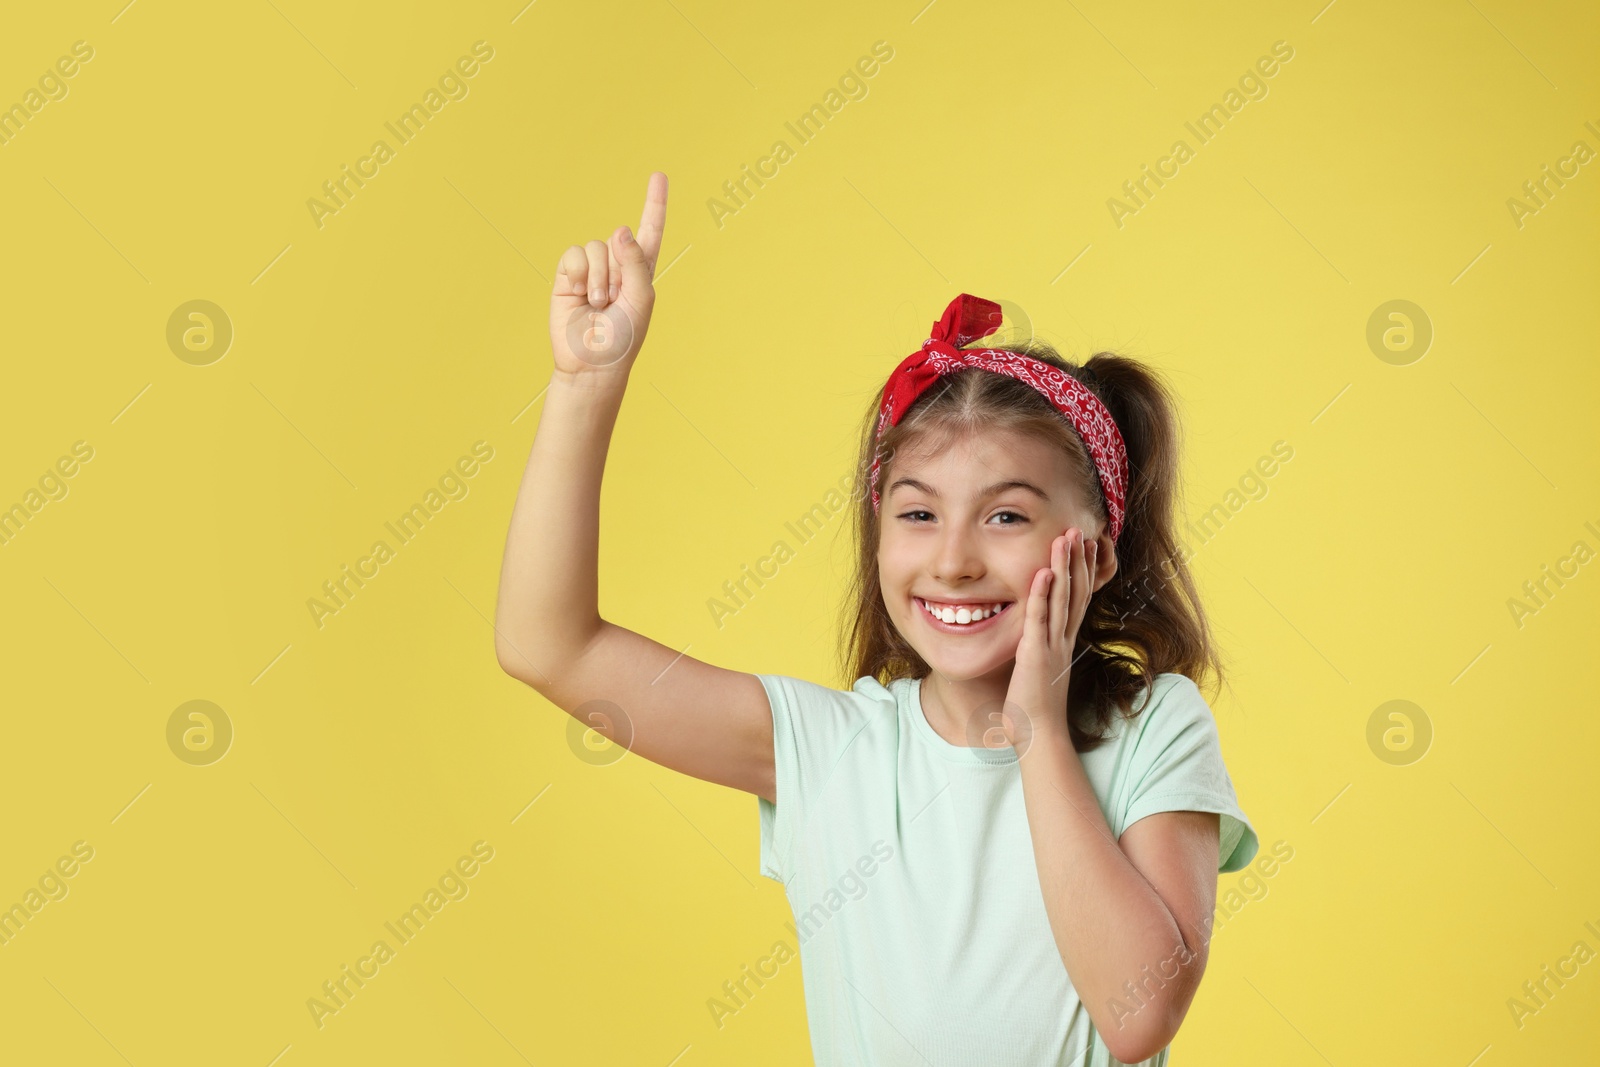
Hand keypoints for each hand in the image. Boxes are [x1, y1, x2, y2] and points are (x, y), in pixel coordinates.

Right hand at [549, 171, 667, 375]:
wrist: (592, 363)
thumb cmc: (623, 337)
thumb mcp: (641, 299)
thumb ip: (636, 262)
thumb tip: (619, 229)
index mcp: (641, 271)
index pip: (650, 231)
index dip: (654, 204)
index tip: (659, 175)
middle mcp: (617, 265)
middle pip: (619, 239)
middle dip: (619, 269)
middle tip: (615, 300)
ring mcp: (592, 269)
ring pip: (596, 246)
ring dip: (599, 277)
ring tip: (598, 303)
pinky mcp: (568, 275)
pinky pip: (574, 254)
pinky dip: (579, 274)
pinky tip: (580, 295)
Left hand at [1001, 527, 1097, 753]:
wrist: (1038, 736)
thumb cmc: (1034, 710)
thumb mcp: (1039, 672)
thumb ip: (1039, 653)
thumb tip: (1034, 645)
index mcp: (1063, 642)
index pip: (1078, 599)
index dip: (1083, 571)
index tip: (1086, 546)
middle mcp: (1063, 640)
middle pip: (1076, 592)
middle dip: (1077, 560)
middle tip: (1080, 530)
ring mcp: (1051, 646)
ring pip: (1062, 599)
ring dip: (1063, 567)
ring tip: (1065, 538)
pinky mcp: (1034, 654)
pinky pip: (1039, 620)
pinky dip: (1041, 595)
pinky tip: (1043, 573)